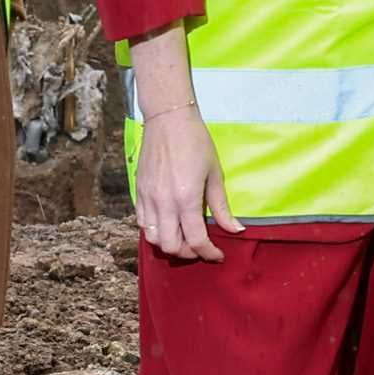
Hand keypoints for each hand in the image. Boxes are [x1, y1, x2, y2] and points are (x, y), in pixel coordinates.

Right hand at [126, 21, 240, 260]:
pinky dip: (155, 231)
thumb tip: (236, 229)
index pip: (196, 240)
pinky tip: (168, 224)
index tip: (217, 254)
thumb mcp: (215, 174)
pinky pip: (142, 222)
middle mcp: (164, 202)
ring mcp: (147, 198)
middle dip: (188, 253)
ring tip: (183, 238)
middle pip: (171, 246)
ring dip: (169, 244)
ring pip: (153, 238)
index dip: (208, 253)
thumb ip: (222, 206)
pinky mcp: (138, 192)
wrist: (168, 119)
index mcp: (186, 199)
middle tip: (200, 248)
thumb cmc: (196, 143)